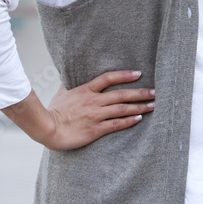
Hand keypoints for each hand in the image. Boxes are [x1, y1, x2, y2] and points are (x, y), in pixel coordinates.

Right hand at [1, 70, 154, 149]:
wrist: (47, 128)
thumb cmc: (53, 110)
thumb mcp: (62, 92)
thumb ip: (70, 83)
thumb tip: (70, 74)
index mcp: (86, 90)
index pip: (109, 78)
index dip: (125, 75)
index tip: (139, 74)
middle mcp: (94, 101)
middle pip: (121, 94)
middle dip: (140, 93)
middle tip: (155, 92)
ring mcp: (96, 115)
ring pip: (122, 109)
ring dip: (139, 107)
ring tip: (152, 105)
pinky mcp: (96, 129)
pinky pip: (116, 124)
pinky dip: (129, 120)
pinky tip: (139, 118)